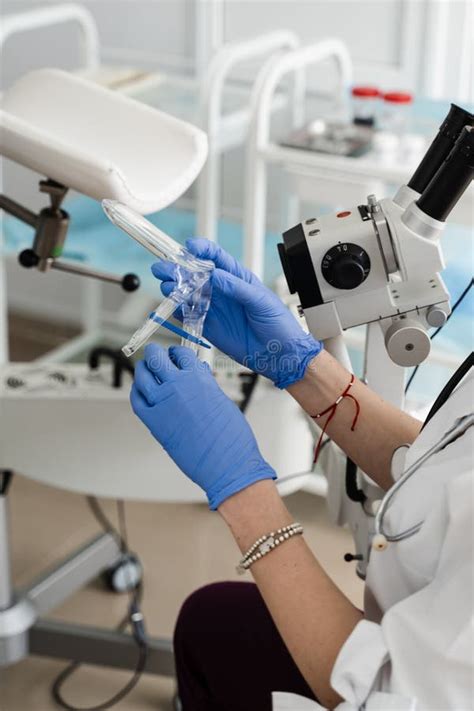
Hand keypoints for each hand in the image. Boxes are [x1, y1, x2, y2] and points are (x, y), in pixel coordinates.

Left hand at [130, 343, 275, 508]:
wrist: (227, 463)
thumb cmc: (231, 436)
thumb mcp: (221, 400)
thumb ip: (205, 384)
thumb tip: (198, 374)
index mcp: (198, 378)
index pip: (180, 353)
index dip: (176, 352)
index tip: (174, 353)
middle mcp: (178, 386)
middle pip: (156, 358)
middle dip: (155, 353)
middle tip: (155, 354)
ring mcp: (163, 403)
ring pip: (142, 376)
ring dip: (143, 369)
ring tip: (145, 369)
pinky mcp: (154, 423)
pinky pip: (137, 401)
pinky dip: (136, 392)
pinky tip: (140, 390)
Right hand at [152, 239, 321, 388]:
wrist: (279, 354)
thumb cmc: (278, 324)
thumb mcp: (260, 301)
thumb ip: (237, 288)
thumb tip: (216, 275)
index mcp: (237, 278)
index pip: (216, 257)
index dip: (202, 249)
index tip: (190, 247)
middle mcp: (223, 290)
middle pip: (196, 273)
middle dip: (179, 268)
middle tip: (165, 267)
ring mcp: (214, 307)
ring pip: (188, 293)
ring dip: (175, 288)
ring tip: (167, 286)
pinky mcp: (209, 325)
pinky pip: (189, 315)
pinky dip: (179, 310)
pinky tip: (174, 306)